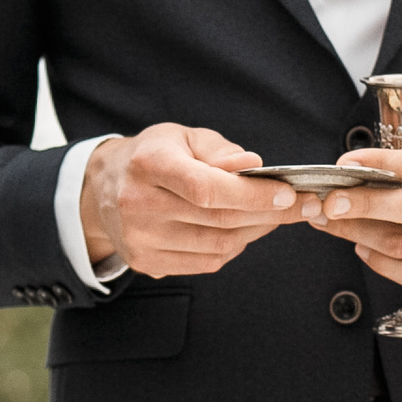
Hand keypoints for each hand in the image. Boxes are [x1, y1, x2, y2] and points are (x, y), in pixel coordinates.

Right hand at [80, 123, 300, 276]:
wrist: (102, 187)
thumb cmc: (153, 156)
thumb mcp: (183, 138)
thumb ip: (220, 150)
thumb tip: (253, 167)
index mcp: (148, 164)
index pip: (207, 187)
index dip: (252, 195)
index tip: (288, 194)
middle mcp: (137, 203)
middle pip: (218, 219)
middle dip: (268, 214)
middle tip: (299, 207)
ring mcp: (139, 237)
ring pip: (218, 246)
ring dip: (254, 233)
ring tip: (270, 217)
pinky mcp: (144, 261)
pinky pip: (205, 263)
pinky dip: (232, 248)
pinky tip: (239, 231)